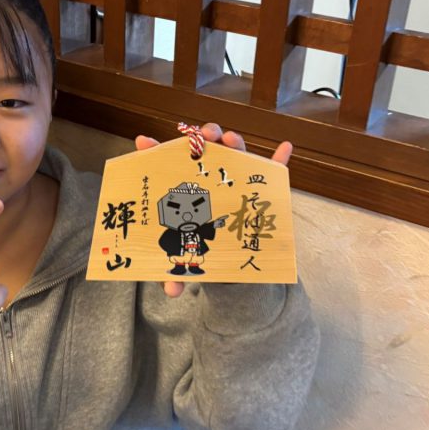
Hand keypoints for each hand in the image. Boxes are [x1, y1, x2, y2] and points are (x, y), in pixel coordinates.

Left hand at [135, 123, 292, 297]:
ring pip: (236, 155)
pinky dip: (279, 159)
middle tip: (199, 139)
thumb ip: (175, 274)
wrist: (227, 261)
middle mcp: (209, 180)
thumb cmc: (200, 253)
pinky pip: (273, 172)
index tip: (143, 142)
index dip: (154, 151)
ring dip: (234, 142)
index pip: (166, 166)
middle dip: (201, 139)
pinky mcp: (260, 190)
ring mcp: (235, 182)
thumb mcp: (185, 262)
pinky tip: (284, 148)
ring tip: (229, 139)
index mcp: (185, 190)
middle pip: (204, 152)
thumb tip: (171, 290)